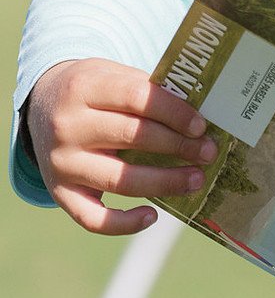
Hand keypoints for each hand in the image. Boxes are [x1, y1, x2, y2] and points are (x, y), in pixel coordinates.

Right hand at [25, 58, 217, 234]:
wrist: (42, 104)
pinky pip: (91, 218)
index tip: (201, 126)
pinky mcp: (58, 192)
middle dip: (177, 147)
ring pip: (118, 180)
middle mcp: (68, 126)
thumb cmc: (93, 89)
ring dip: (163, 183)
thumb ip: (147, 90)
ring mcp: (61, 163)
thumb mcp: (112, 74)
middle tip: (208, 153)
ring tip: (195, 180)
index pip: (137, 97)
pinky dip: (123, 223)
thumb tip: (196, 116)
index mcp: (84, 87)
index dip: (173, 112)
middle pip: (131, 138)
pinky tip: (152, 215)